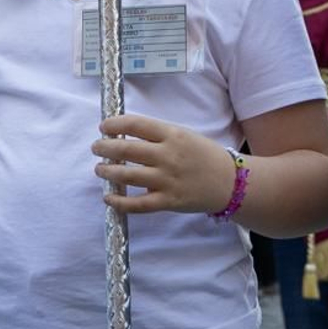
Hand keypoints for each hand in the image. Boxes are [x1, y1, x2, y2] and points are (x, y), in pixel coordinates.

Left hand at [93, 115, 234, 215]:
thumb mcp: (183, 135)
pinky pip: (137, 204)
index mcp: (172, 134)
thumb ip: (157, 135)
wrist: (231, 182)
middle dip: (104, 147)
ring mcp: (167, 180)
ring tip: (100, 169)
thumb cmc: (203, 156)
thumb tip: (123, 134)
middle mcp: (168, 156)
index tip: (104, 127)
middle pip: (126, 149)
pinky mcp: (169, 201)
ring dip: (107, 171)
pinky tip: (108, 197)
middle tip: (96, 148)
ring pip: (127, 175)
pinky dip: (119, 202)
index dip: (113, 124)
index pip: (135, 124)